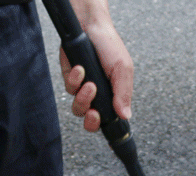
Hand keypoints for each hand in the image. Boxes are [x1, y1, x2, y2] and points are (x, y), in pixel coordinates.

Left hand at [60, 4, 132, 131]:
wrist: (89, 24)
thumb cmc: (109, 45)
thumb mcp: (123, 69)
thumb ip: (124, 94)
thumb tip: (126, 115)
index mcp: (114, 97)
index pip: (110, 120)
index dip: (106, 127)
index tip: (107, 132)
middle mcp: (98, 96)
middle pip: (91, 122)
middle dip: (91, 119)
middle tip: (94, 112)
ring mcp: (83, 89)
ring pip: (78, 108)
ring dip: (83, 99)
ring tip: (89, 84)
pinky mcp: (71, 79)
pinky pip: (69, 89)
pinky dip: (74, 80)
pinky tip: (80, 68)